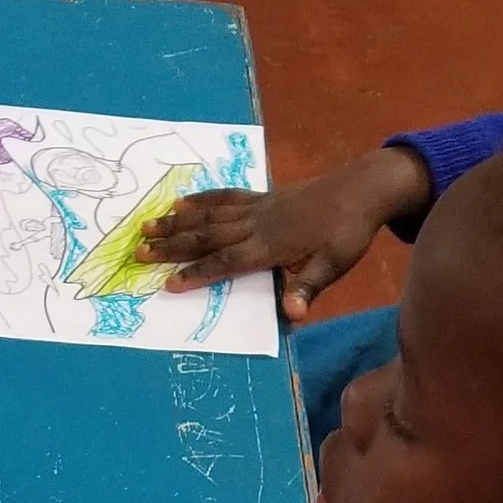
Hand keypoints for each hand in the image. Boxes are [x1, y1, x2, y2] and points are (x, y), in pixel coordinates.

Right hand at [144, 146, 433, 322]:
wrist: (363, 188)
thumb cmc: (349, 232)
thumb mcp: (335, 265)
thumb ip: (308, 287)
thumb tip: (293, 315)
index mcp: (271, 246)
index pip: (227, 262)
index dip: (197, 274)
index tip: (168, 284)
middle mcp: (257, 224)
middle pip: (207, 237)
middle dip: (172, 246)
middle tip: (139, 252)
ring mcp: (258, 207)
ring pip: (209, 216)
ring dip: (176, 222)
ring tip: (147, 225)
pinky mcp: (262, 196)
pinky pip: (225, 197)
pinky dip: (200, 200)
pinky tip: (180, 202)